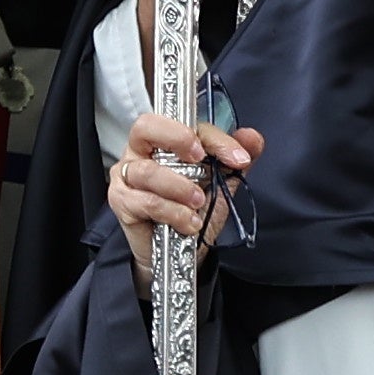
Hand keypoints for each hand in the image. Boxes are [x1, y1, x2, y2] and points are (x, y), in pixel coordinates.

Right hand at [111, 109, 253, 251]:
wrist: (178, 252)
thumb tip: (252, 137)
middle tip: (200, 159)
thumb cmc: (192, 211)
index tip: (238, 157)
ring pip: (149, 170)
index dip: (213, 137)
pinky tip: (188, 222)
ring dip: (180, 187)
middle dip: (178, 138)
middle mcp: (139, 151)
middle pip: (147, 126)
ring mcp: (126, 176)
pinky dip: (173, 212)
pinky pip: (147, 201)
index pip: (184, 122)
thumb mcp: (220, 183)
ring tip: (198, 203)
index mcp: (163, 139)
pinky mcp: (121, 201)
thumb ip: (234, 159)